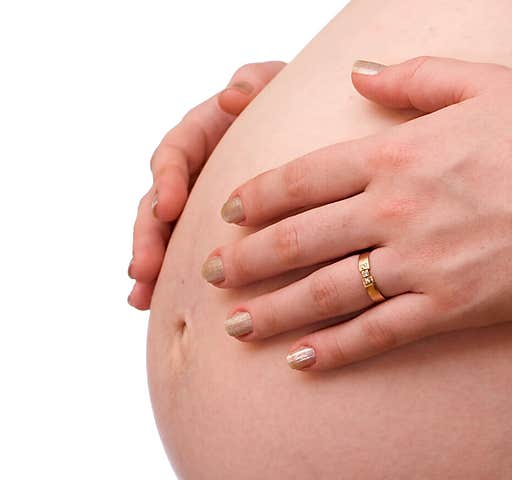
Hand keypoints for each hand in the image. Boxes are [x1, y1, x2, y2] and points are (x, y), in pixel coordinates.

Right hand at [127, 60, 284, 308]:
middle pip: (157, 204)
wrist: (309, 127)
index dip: (168, 180)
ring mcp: (196, 202)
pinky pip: (183, 252)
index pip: (175, 155)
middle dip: (148, 237)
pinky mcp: (206, 228)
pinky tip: (152, 306)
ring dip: (151, 266)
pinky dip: (166, 278)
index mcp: (202, 134)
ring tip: (141, 296)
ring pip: (164, 235)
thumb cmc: (291, 101)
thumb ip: (255, 82)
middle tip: (143, 269)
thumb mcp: (277, 82)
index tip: (168, 207)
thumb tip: (233, 96)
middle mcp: (191, 171)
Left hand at [204, 57, 511, 369]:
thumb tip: (357, 72)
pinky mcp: (451, 306)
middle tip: (213, 277)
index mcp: (395, 154)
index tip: (229, 217)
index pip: (302, 180)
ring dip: (272, 311)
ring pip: (324, 292)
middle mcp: (394, 210)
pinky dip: (335, 350)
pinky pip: (378, 333)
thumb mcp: (479, 81)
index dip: (257, 201)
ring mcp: (420, 262)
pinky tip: (302, 362)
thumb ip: (410, 77)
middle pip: (297, 241)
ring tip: (234, 327)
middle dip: (246, 261)